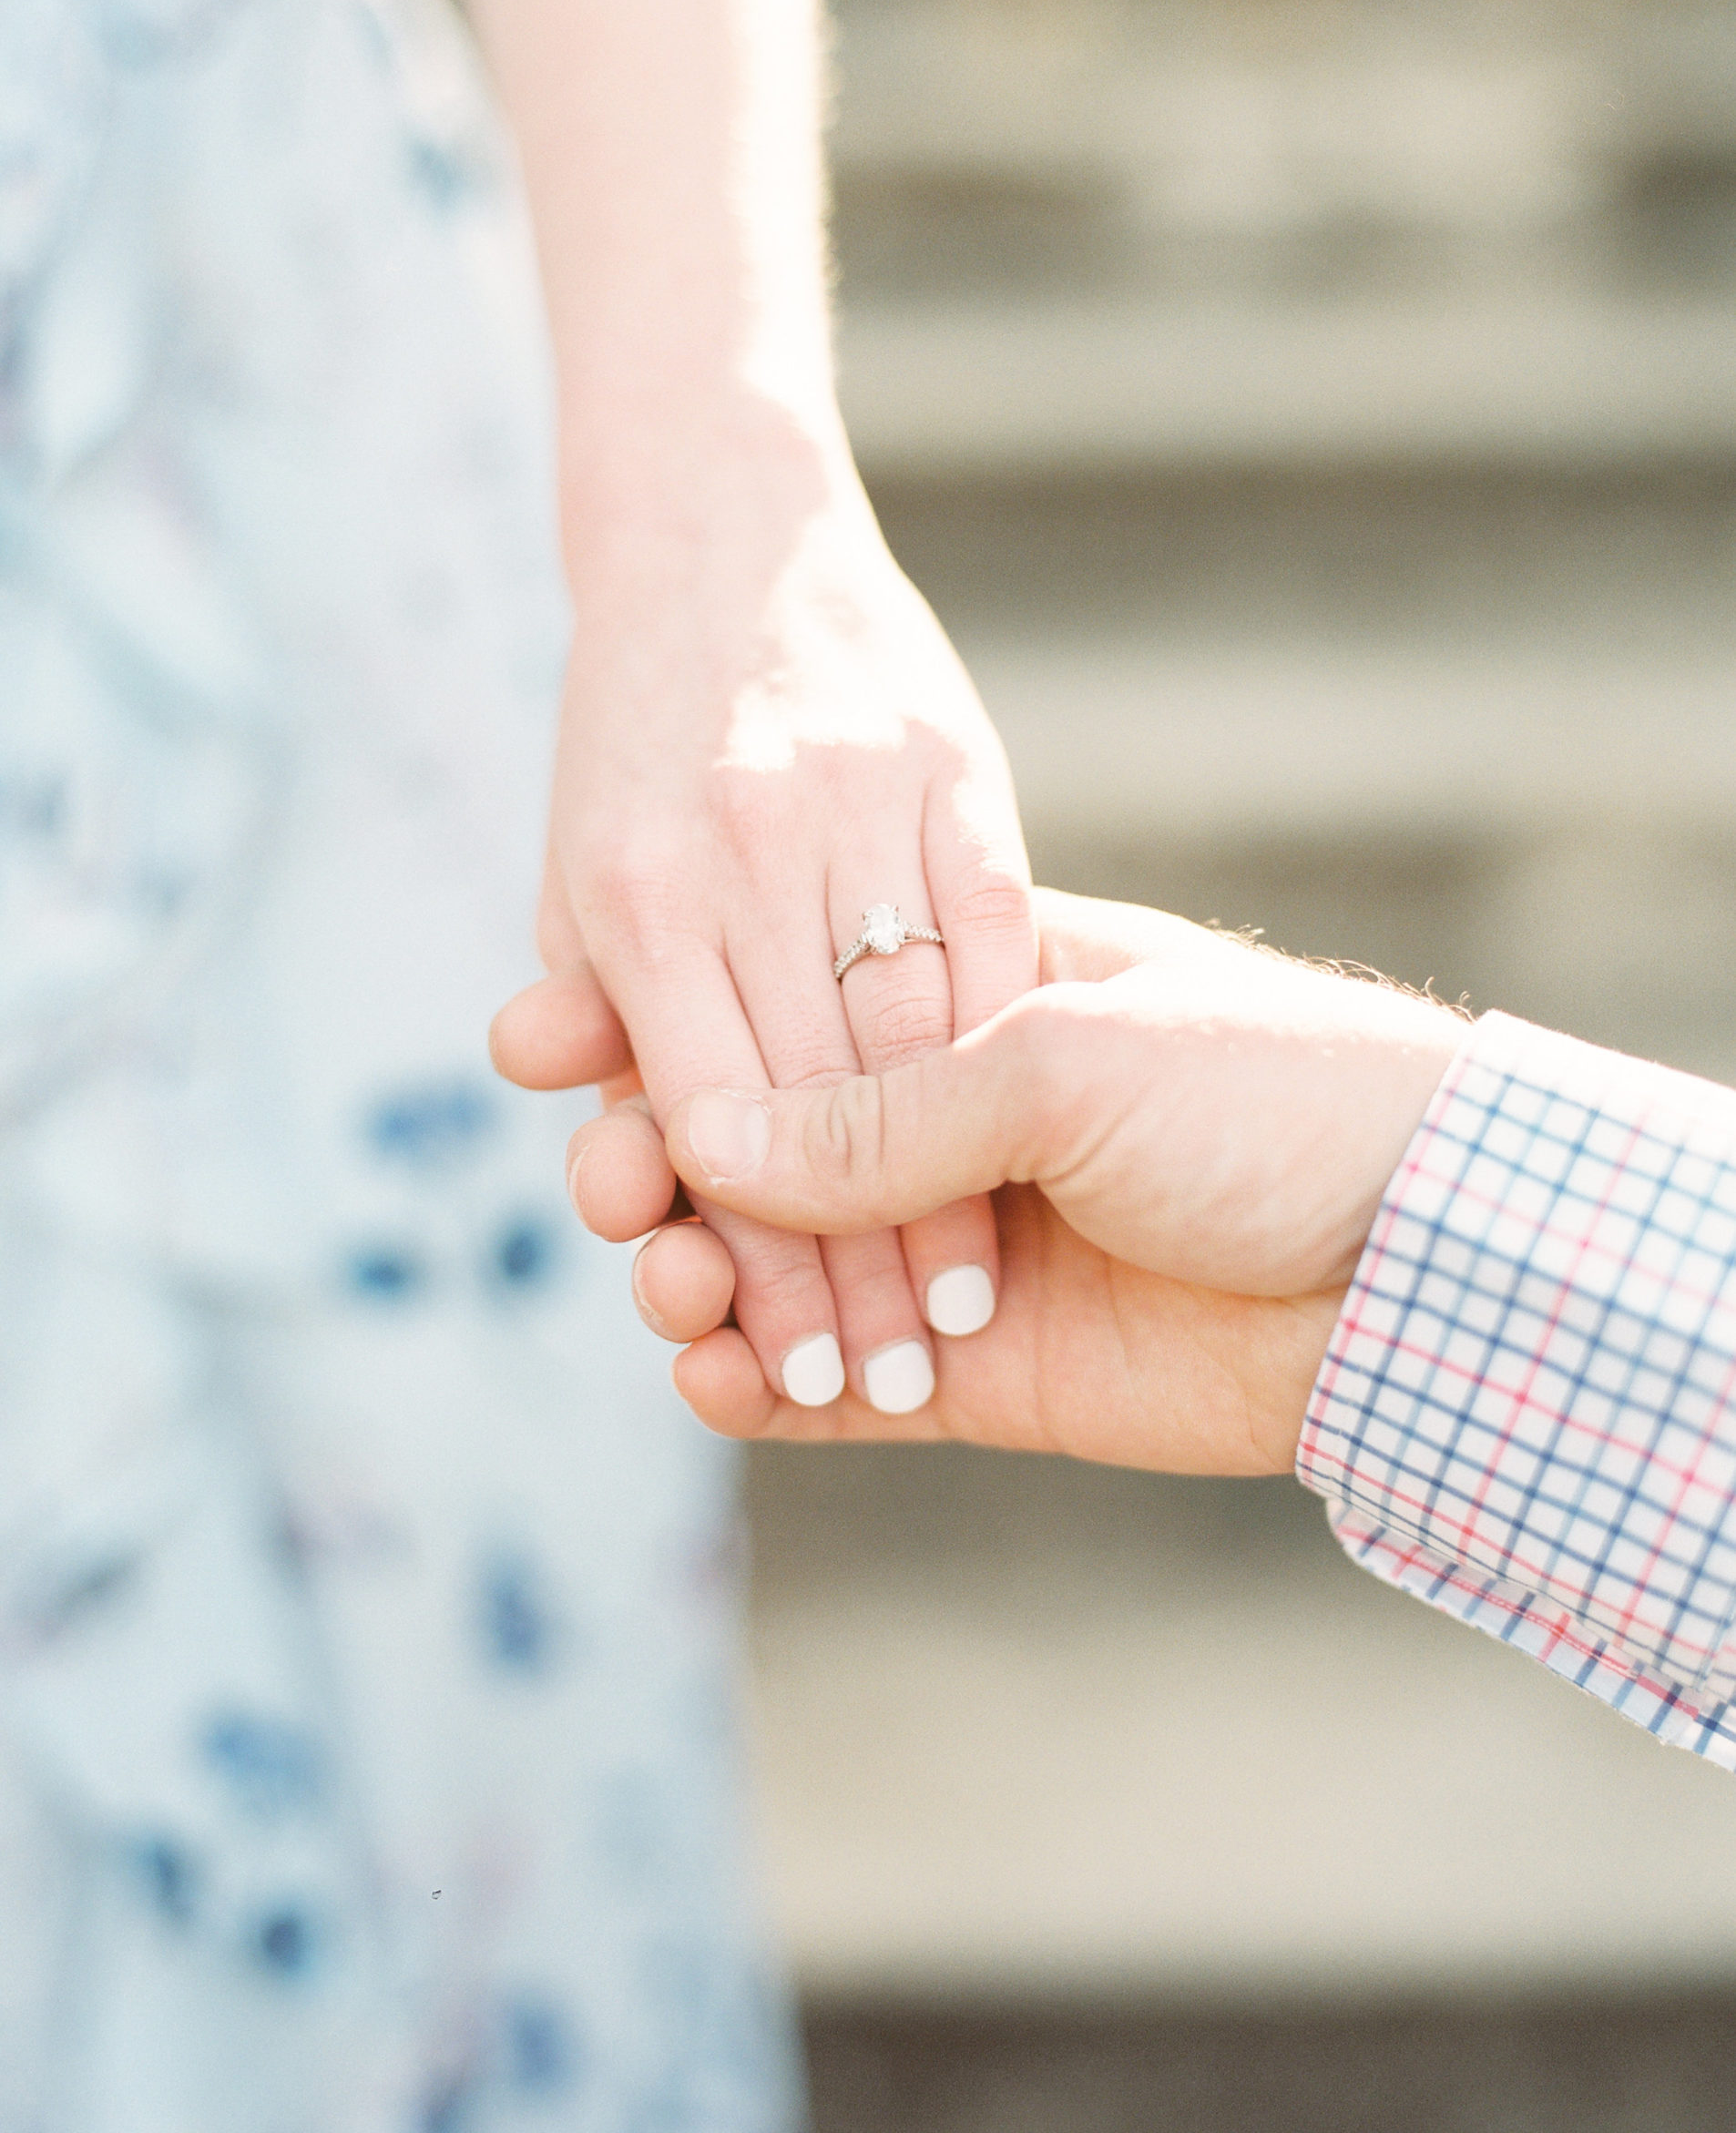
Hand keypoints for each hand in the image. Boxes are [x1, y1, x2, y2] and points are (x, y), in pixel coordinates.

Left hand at [490, 421, 1035, 1417]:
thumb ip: (615, 1012)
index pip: (716, 1125)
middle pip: (817, 1103)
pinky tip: (1034, 1145)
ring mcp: (858, 804)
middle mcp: (740, 852)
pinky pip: (993, 926)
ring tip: (967, 1307)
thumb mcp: (585, 872)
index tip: (814, 1371)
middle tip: (895, 1381)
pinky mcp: (958, 768)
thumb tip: (639, 1164)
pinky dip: (1009, 1051)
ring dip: (947, 1184)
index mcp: (634, 893)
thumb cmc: (632, 731)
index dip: (768, 1263)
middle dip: (855, 1264)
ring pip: (915, 1038)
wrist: (719, 531)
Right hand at [572, 890, 1463, 1472]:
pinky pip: (828, 1392)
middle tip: (604, 1182)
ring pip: (768, 1268)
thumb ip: (889, 1105)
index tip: (534, 1032)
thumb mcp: (1068, 1055)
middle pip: (742, 1143)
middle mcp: (933, 1123)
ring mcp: (944, 1251)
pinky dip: (755, 1390)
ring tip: (666, 1286)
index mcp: (953, 999)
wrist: (1417, 1261)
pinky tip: (707, 1379)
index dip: (645, 1018)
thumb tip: (710, 1142)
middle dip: (650, 1161)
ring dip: (695, 1276)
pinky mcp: (973, 1376)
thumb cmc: (1264, 1099)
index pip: (764, 1001)